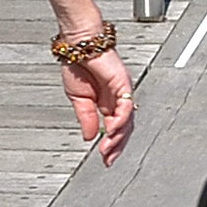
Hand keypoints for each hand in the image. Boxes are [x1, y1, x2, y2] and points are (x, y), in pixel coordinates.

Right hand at [56, 27, 134, 158]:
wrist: (79, 46)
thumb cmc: (78, 66)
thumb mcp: (79, 99)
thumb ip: (86, 118)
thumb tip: (89, 137)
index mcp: (107, 102)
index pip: (115, 128)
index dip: (112, 144)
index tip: (106, 159)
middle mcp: (117, 98)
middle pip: (125, 127)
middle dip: (117, 145)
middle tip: (108, 159)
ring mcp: (122, 91)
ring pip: (128, 119)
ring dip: (118, 136)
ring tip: (108, 149)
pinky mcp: (123, 83)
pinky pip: (126, 104)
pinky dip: (120, 119)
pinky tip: (111, 130)